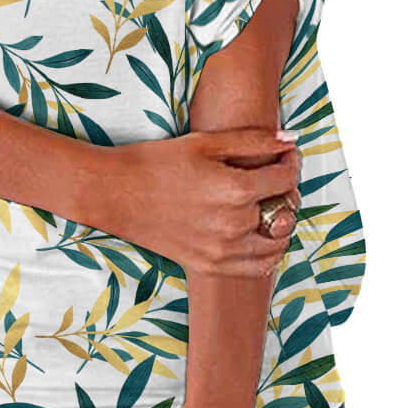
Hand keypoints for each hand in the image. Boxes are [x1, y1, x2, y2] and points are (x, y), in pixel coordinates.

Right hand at [97, 128, 300, 276]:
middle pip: (285, 208)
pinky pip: (258, 267)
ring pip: (277, 241)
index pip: (285, 177)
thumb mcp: (204, 142)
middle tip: (273, 175)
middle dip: (286, 189)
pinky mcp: (209, 265)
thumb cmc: (155, 161)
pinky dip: (268, 251)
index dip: (291, 161)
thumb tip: (290, 140)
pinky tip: (258, 233)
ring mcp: (222, 250)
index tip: (285, 154)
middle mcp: (234, 224)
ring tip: (266, 204)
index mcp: (235, 190)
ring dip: (280, 221)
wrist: (115, 193)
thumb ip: (252, 141)